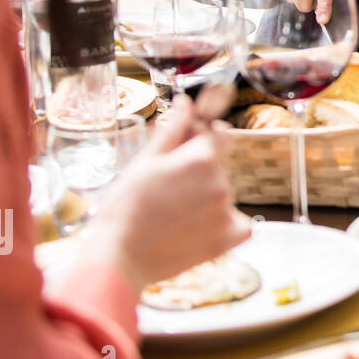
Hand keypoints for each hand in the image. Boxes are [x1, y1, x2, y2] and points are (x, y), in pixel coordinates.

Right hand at [79, 94, 251, 293]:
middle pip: (218, 167)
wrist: (120, 256)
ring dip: (206, 198)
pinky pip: (238, 223)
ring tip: (172, 214)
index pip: (219, 133)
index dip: (201, 139)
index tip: (184, 150)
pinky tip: (195, 230)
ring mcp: (228, 211)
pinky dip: (223, 225)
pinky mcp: (230, 237)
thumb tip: (186, 102)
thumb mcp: (145, 160)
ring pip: (222, 194)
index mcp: (202, 157)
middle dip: (199, 172)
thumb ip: (173, 128)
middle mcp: (222, 181)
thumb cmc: (125, 206)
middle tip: (167, 191)